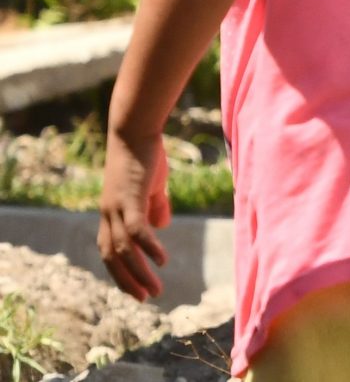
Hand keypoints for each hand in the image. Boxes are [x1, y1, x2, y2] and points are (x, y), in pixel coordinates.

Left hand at [98, 126, 169, 300]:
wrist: (135, 130)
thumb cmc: (144, 154)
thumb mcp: (151, 184)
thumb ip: (154, 205)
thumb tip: (161, 226)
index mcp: (111, 214)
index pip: (111, 251)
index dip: (121, 272)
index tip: (137, 288)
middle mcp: (108, 216)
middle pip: (113, 258)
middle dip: (128, 281)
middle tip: (145, 298)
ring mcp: (117, 209)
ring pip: (124, 251)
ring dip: (139, 273)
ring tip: (155, 289)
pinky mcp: (130, 200)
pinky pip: (137, 232)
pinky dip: (148, 249)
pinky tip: (162, 261)